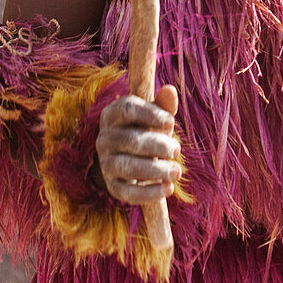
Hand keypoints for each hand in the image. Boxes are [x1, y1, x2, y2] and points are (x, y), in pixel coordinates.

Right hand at [95, 85, 181, 204]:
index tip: (171, 123)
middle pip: (129, 140)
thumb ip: (163, 104)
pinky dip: (149, 192)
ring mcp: (106, 163)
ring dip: (155, 170)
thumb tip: (170, 90)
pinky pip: (129, 192)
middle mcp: (104, 138)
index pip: (127, 108)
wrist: (133, 158)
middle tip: (177, 150)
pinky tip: (168, 188)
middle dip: (157, 145)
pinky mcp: (113, 186)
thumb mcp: (155, 115)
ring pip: (127, 167)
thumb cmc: (146, 130)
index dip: (149, 114)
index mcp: (112, 114)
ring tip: (177, 171)